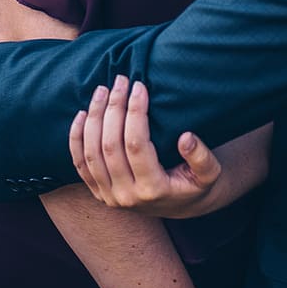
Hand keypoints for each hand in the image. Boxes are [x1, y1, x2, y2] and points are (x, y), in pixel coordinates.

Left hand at [70, 77, 221, 215]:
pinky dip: (76, 139)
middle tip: (120, 81)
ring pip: (91, 153)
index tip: (139, 86)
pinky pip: (80, 165)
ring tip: (102, 90)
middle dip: (113, 108)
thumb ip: (202, 157)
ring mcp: (109, 197)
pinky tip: (81, 114)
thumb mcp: (210, 174)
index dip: (135, 112)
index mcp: (153, 190)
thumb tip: (186, 138)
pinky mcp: (98, 193)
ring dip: (94, 118)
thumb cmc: (197, 184)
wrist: (182, 206)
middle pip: (110, 146)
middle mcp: (126, 196)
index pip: (136, 145)